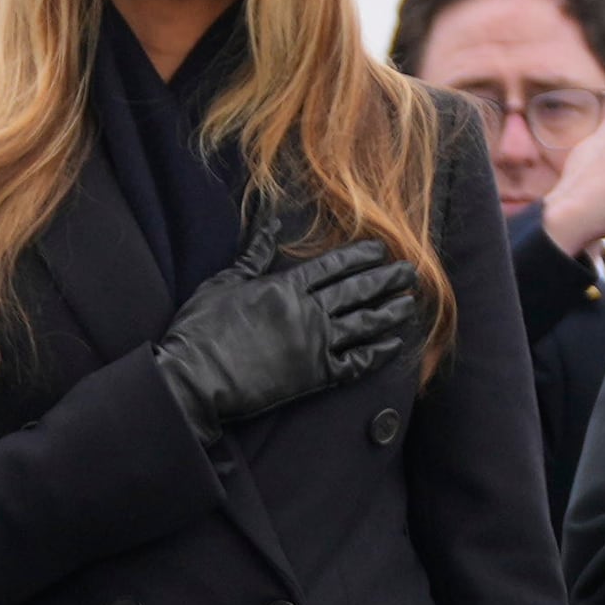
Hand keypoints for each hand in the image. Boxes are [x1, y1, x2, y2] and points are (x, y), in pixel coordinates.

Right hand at [154, 240, 423, 434]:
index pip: (334, 265)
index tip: (381, 250)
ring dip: (391, 312)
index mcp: (285, 286)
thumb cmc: (200, 329)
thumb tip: (272, 225)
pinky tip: (395, 344)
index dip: (361, 256)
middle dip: (387, 279)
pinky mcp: (315, 375)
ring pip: (365, 323)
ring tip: (410, 304)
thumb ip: (254, 256)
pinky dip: (380, 353)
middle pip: (358, 290)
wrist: (193, 378)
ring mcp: (315, 344)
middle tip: (411, 272)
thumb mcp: (223, 283)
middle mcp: (308, 311)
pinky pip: (357, 362)